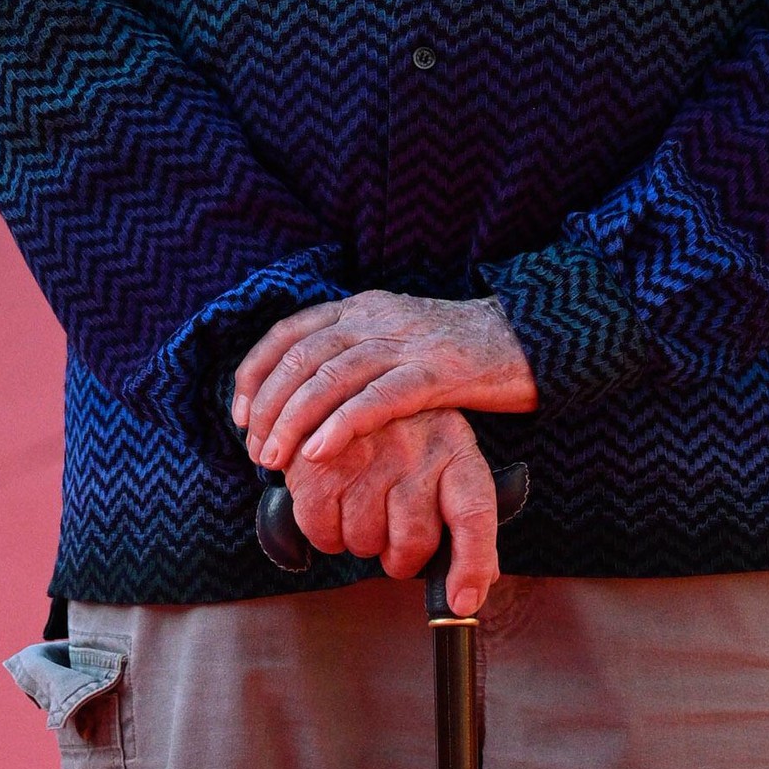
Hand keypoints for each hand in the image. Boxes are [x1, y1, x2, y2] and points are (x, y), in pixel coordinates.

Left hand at [235, 292, 537, 472]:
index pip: (290, 332)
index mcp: (363, 308)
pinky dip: (341, 425)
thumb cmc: (459, 354)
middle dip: (269, 406)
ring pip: (332, 376)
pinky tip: (319, 451)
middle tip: (255, 451)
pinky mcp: (437, 372)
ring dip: (294, 421)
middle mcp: (378, 317)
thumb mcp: (398, 341)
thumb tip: (303, 401)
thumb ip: (356, 357)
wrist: (528, 339)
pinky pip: (378, 398)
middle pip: (303, 357)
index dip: (255, 373)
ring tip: (274, 460)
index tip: (239, 415)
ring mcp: (407, 342)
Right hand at [281, 407, 506, 612]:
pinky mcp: (319, 463)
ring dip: (362, 540)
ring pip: (365, 543)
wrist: (342, 379)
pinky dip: (327, 534)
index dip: (471, 566)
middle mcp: (415, 450)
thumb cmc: (405, 434)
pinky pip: (323, 533)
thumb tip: (476, 588)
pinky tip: (333, 505)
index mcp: (455, 449)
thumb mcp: (445, 457)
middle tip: (393, 534)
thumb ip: (464, 519)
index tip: (461, 602)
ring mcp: (366, 455)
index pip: (474, 514)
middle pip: (414, 543)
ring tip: (362, 503)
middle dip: (401, 556)